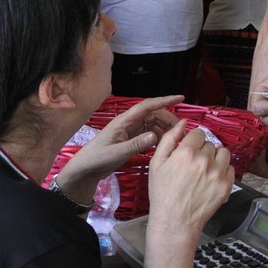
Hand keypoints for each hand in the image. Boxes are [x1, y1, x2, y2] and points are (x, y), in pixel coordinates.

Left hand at [51, 97, 182, 204]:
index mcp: (124, 121)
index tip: (180, 98)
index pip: (147, 106)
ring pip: (152, 124)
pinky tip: (163, 145)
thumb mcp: (116, 153)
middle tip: (181, 130)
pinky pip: (148, 134)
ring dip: (164, 129)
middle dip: (168, 119)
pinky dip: (157, 137)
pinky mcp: (131, 140)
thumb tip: (155, 135)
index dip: (164, 100)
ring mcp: (130, 131)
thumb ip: (136, 145)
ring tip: (175, 138)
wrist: (85, 169)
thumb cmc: (97, 159)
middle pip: (153, 114)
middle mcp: (129, 123)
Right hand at [146, 124, 232, 243]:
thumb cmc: (162, 194)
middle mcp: (204, 160)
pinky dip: (222, 171)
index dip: (192, 142)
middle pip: (209, 144)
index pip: (198, 133)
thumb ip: (169, 139)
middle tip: (193, 166)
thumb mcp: (156, 163)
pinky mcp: (226, 185)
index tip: (188, 151)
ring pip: (223, 153)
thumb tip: (182, 122)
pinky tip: (211, 180)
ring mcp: (217, 173)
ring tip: (204, 171)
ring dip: (215, 158)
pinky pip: (230, 168)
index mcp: (187, 152)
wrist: (174, 222)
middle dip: (202, 151)